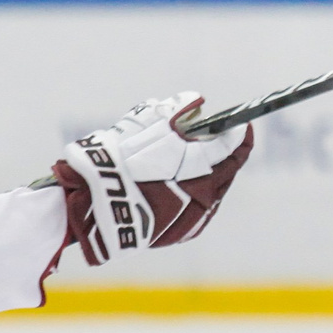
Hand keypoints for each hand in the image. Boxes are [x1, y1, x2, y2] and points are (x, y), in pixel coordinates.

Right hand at [53, 92, 254, 265]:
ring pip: (215, 191)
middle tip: (221, 140)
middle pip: (226, 170)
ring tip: (197, 163)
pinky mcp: (185, 232)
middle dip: (226, 154)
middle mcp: (203, 193)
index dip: (237, 134)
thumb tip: (195, 101)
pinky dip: (196, 195)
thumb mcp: (142, 124)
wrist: (93, 206)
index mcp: (197, 165)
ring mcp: (196, 216)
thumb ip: (174, 111)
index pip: (230, 145)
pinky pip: (201, 209)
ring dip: (211, 175)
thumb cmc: (115, 160)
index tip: (240, 125)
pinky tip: (184, 187)